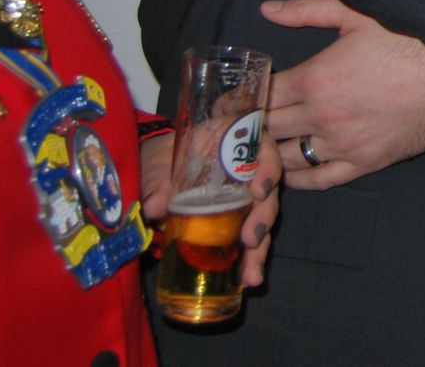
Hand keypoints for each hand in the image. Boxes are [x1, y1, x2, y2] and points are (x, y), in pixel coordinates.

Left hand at [139, 130, 281, 287]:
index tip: (259, 192)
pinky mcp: (237, 222)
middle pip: (267, 192)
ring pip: (262, 220)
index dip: (268, 169)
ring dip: (259, 248)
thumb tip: (156, 206)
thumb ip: (159, 179)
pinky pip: (249, 239)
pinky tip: (247, 279)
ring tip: (252, 274)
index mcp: (236, 145)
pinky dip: (249, 259)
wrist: (157, 170)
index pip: (264, 151)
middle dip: (263, 218)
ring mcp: (245, 199)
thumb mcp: (160, 162)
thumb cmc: (165, 157)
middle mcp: (249, 171)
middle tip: (251, 239)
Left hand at [260, 0, 424, 191]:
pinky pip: (318, 179)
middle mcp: (322, 117)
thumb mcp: (356, 14)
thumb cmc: (408, 39)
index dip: (244, 97)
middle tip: (241, 124)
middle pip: (268, 128)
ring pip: (287, 158)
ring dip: (270, 152)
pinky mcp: (364, 162)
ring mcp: (343, 144)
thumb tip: (268, 10)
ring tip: (262, 146)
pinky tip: (288, 170)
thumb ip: (307, 10)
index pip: (262, 95)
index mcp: (316, 79)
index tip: (235, 99)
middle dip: (251, 125)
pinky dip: (297, 177)